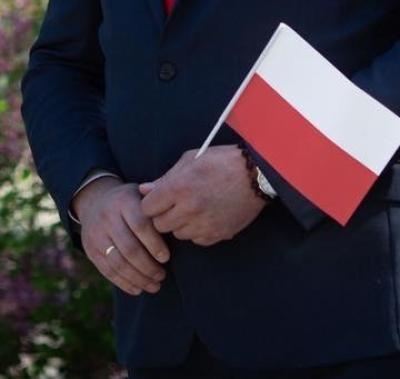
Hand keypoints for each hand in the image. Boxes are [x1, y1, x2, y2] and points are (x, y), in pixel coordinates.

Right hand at [73, 177, 169, 295]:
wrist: (95, 201)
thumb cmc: (130, 202)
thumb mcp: (142, 196)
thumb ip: (157, 207)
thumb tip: (177, 225)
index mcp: (124, 201)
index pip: (141, 225)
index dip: (154, 244)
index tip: (166, 258)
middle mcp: (107, 217)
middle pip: (129, 248)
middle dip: (148, 267)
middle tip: (162, 276)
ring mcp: (96, 234)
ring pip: (118, 263)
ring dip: (138, 278)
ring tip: (154, 286)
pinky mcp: (90, 249)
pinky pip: (107, 271)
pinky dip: (124, 283)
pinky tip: (138, 289)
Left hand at [138, 146, 266, 246]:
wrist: (255, 175)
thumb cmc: (221, 161)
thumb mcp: (190, 160)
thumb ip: (164, 178)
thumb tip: (143, 190)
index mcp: (179, 188)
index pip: (147, 208)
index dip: (151, 203)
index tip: (158, 199)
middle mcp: (189, 210)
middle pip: (159, 225)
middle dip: (163, 215)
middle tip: (174, 205)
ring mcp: (204, 225)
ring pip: (177, 234)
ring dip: (180, 224)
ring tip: (192, 209)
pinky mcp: (218, 235)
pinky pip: (196, 240)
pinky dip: (197, 231)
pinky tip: (206, 216)